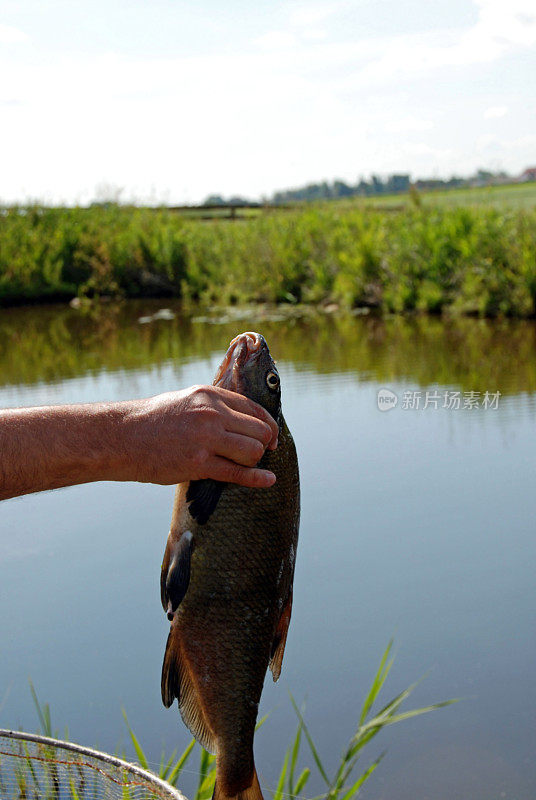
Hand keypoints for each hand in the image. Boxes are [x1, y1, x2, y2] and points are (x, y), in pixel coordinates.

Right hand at [125, 385, 278, 487]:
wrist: (121, 437)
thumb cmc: (152, 421)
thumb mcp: (185, 400)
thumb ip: (212, 407)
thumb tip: (239, 419)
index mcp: (209, 395)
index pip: (254, 409)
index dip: (269, 425)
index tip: (272, 438)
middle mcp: (212, 414)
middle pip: (259, 431)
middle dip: (264, 445)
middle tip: (261, 454)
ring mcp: (206, 439)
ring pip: (253, 452)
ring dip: (253, 461)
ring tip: (243, 465)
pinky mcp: (198, 464)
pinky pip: (237, 473)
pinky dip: (257, 479)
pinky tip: (268, 480)